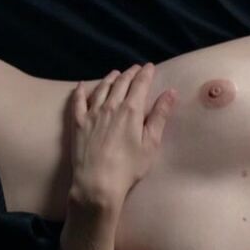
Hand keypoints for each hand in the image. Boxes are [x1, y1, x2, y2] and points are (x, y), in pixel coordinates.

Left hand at [68, 63, 176, 210]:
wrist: (97, 183)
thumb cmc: (129, 167)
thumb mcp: (151, 143)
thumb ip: (160, 116)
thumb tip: (171, 92)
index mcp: (131, 110)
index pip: (140, 84)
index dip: (146, 73)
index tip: (150, 66)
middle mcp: (111, 106)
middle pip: (121, 83)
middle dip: (130, 73)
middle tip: (136, 68)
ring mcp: (92, 113)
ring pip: (102, 88)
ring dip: (110, 78)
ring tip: (115, 73)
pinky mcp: (78, 123)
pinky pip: (78, 101)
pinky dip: (81, 90)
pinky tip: (83, 85)